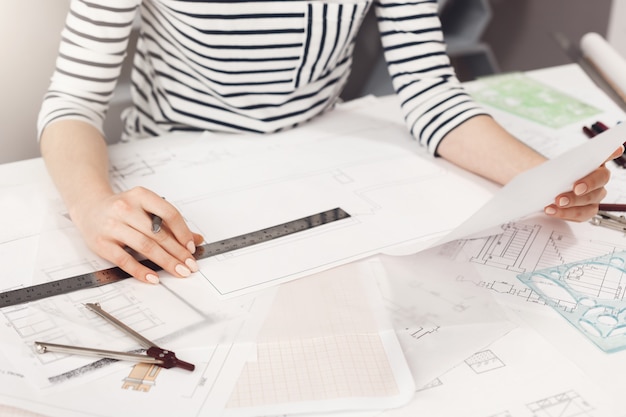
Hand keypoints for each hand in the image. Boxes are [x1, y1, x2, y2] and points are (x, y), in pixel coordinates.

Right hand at [71, 186, 203, 283]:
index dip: (183, 232)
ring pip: (145, 246)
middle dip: (178, 252)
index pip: (169, 213)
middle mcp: (125, 208)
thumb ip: (170, 223)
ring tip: (179, 271)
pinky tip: (153, 277)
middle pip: (158, 233)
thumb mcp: (146, 209)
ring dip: (165, 261)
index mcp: (140, 196)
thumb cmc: (122, 210)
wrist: (89, 208)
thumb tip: (196, 239)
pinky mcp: (102, 243)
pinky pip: (125, 260)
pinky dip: (141, 270)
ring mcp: (112, 225)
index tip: (191, 247)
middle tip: (190, 265)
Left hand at [544, 146, 623, 220]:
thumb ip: (557, 166)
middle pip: (600, 180)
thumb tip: (556, 170)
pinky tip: (552, 211)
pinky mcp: (587, 209)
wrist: (537, 189)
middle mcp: (598, 178)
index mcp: (592, 161)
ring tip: (555, 203)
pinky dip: (565, 214)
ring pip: (591, 201)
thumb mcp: (547, 167)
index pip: (605, 154)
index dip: (612, 152)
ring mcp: (594, 195)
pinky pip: (581, 214)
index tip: (616, 149)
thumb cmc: (546, 175)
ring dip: (573, 204)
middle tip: (573, 188)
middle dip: (587, 185)